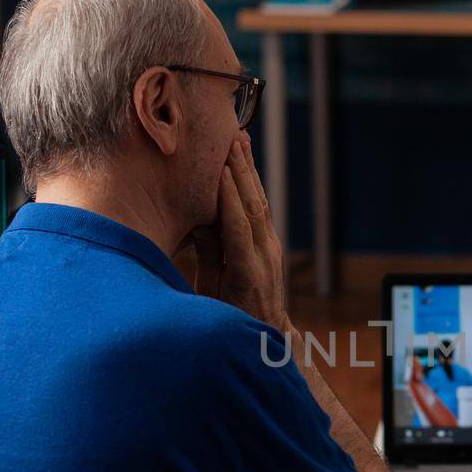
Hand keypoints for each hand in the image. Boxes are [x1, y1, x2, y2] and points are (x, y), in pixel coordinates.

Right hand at [210, 133, 289, 333]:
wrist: (267, 333)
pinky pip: (261, 208)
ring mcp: (271, 247)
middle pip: (253, 206)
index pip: (238, 226)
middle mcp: (264, 255)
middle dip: (241, 171)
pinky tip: (245, 163)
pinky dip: (252, 183)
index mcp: (246, 272)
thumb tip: (199, 224)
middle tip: (231, 139)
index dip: (229, 197)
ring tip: (240, 139)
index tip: (219, 168)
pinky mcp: (271, 243)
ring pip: (259, 202)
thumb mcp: (211, 296)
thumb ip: (208, 260)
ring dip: (250, 170)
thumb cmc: (229, 319)